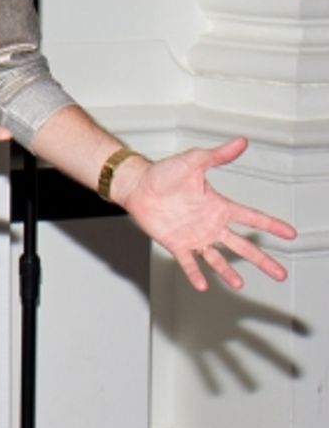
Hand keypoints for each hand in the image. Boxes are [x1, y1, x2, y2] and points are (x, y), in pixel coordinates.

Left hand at [115, 137, 296, 290]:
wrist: (137, 185)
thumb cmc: (163, 172)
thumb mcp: (194, 161)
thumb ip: (218, 155)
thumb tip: (241, 142)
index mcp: (218, 206)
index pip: (251, 217)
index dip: (271, 225)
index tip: (290, 234)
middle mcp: (210, 224)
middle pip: (242, 245)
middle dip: (262, 260)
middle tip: (279, 274)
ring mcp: (194, 236)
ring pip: (217, 258)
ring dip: (229, 272)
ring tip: (240, 284)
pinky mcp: (176, 243)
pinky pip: (188, 262)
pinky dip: (195, 274)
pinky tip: (203, 285)